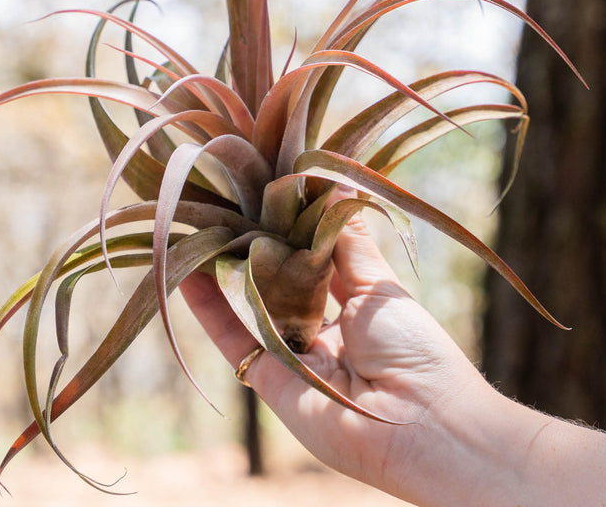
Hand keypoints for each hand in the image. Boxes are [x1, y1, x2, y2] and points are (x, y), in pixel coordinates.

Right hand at [179, 214, 497, 505]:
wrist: (417, 423)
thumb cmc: (413, 347)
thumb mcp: (379, 285)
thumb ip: (347, 241)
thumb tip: (333, 182)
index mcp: (357, 306)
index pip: (319, 257)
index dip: (298, 227)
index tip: (275, 188)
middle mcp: (323, 329)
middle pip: (281, 280)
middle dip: (259, 242)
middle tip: (231, 199)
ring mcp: (294, 355)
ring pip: (253, 305)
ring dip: (226, 268)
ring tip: (200, 223)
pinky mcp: (270, 379)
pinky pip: (235, 338)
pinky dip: (208, 308)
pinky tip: (187, 271)